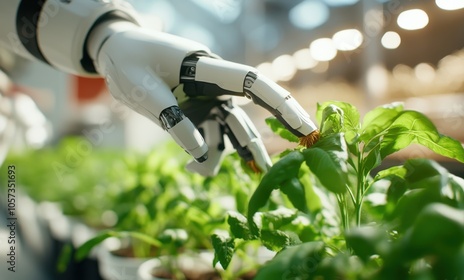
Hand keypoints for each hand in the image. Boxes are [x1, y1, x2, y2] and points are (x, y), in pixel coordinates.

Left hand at [87, 20, 317, 175]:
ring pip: (231, 131)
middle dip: (278, 126)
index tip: (303, 123)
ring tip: (235, 176)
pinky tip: (191, 169)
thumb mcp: (142, 90)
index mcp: (204, 68)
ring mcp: (207, 100)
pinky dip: (204, 156)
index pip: (250, 82)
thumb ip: (171, 119)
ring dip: (235, 154)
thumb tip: (198, 153)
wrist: (115, 52)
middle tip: (308, 145)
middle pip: (252, 107)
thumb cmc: (127, 61)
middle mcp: (213, 85)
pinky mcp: (198, 113)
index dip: (279, 102)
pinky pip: (210, 138)